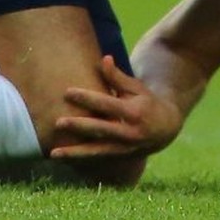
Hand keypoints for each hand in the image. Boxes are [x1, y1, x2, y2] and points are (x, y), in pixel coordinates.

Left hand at [50, 55, 182, 158]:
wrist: (165, 129)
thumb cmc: (146, 102)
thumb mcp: (136, 88)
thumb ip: (118, 77)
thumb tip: (104, 59)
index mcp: (133, 112)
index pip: (106, 104)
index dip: (87, 98)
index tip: (67, 92)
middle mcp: (129, 133)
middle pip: (100, 129)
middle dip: (79, 127)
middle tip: (58, 122)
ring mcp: (124, 149)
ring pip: (96, 152)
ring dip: (75, 153)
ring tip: (53, 153)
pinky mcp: (119, 158)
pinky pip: (97, 159)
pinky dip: (80, 160)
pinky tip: (62, 158)